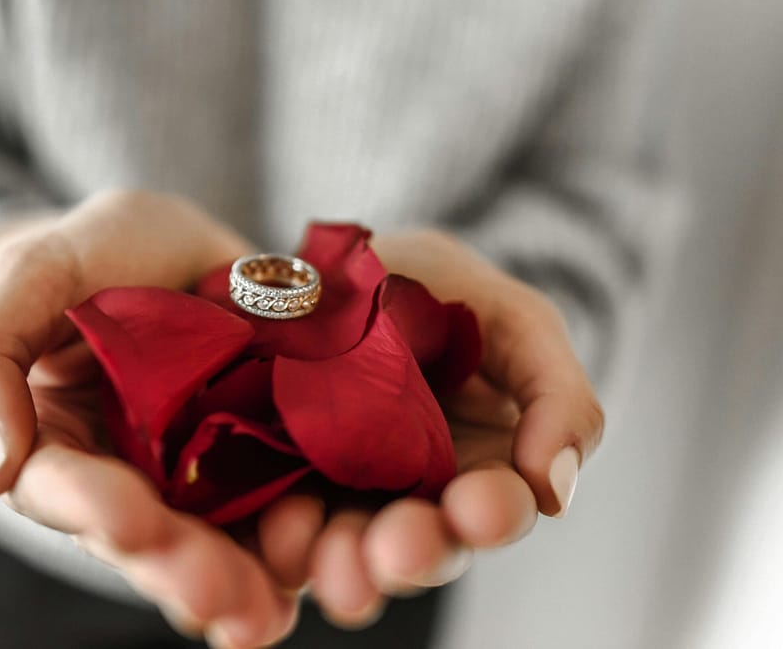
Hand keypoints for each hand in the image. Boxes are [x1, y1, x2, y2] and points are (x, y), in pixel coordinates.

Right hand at [0, 191, 298, 647]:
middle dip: (177, 568)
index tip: (129, 522)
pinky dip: (295, 546)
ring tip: (263, 612)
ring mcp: (198, 473)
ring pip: (212, 543)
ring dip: (238, 582)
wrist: (180, 241)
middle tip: (213, 594)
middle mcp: (128, 473)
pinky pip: (276, 511)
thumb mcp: (34, 275)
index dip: (92, 508)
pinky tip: (316, 568)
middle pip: (145, 537)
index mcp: (59, 440)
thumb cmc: (95, 253)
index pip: (62, 488)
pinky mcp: (262, 458)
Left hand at [253, 228, 603, 625]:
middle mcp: (411, 496)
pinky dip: (281, 536)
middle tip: (397, 552)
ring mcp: (339, 493)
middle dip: (412, 551)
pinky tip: (278, 532)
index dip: (491, 514)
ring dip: (343, 563)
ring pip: (347, 547)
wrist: (341, 262)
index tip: (479, 510)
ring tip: (333, 570)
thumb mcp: (514, 321)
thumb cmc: (441, 289)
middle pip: (419, 544)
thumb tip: (553, 492)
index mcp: (480, 467)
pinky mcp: (274, 481)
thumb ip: (557, 394)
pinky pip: (278, 523)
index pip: (495, 507)